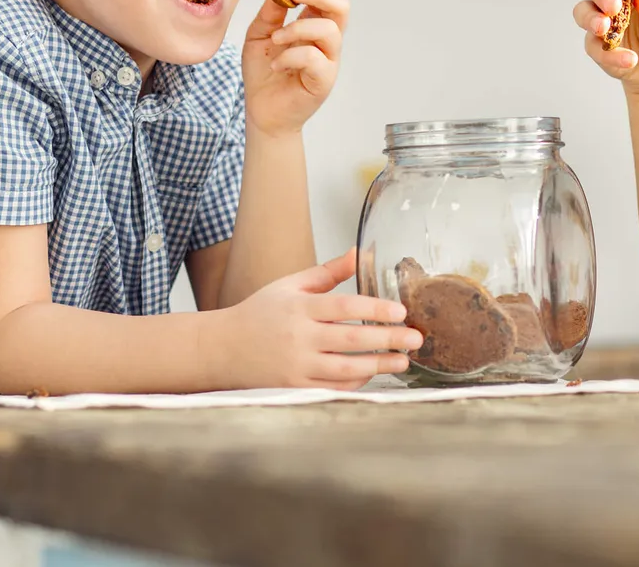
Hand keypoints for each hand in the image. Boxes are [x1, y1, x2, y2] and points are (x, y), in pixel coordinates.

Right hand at [220, 249, 421, 389]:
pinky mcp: (293, 386)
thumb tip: (358, 252)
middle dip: (388, 340)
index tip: (401, 312)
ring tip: (403, 360)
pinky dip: (355, 381)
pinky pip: (332, 387)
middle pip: (351, 340)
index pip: (344, 308)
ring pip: (345, 368)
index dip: (376, 310)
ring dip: (378, 365)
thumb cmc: (261, 313)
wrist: (222, 349)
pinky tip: (373, 373)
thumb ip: (327, 273)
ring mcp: (295, 365)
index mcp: (299, 308)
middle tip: (416, 338)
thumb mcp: (290, 286)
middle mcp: (298, 338)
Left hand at [243, 0, 347, 136]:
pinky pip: (315, 59)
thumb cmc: (263, 72)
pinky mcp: (323, 81)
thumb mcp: (260, 35)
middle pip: (341, 7)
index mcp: (314, 25)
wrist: (261, 110)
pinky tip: (275, 65)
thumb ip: (271, 12)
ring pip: (329, 31)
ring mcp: (328, 61)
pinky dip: (291, 56)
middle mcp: (326, 41)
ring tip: (275, 39)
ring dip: (298, 28)